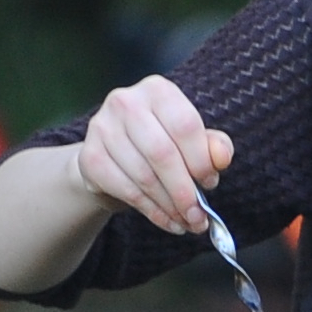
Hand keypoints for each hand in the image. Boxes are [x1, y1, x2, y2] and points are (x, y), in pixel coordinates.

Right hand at [73, 74, 234, 234]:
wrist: (112, 157)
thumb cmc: (160, 144)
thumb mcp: (191, 140)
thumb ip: (213, 146)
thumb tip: (222, 158)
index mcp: (157, 90)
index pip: (184, 125)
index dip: (201, 160)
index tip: (210, 183)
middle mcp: (126, 102)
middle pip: (162, 153)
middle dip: (184, 191)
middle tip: (198, 215)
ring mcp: (102, 128)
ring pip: (144, 176)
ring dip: (169, 206)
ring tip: (186, 221)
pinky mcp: (89, 156)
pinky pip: (125, 190)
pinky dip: (151, 211)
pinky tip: (166, 220)